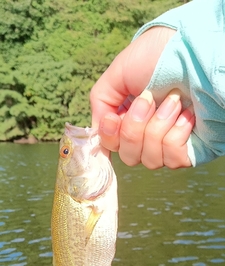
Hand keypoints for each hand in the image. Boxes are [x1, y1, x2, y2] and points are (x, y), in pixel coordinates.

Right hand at [90, 27, 194, 168]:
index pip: (111, 147)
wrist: (189, 50)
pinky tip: (186, 115)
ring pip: (150, 160)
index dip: (110, 137)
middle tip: (149, 98)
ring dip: (157, 127)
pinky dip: (176, 135)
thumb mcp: (117, 74)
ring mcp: (167, 145)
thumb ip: (101, 103)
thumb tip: (98, 131)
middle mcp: (146, 136)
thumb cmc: (155, 56)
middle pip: (129, 157)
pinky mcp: (188, 149)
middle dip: (135, 129)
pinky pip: (173, 158)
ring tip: (173, 101)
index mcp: (127, 120)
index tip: (114, 118)